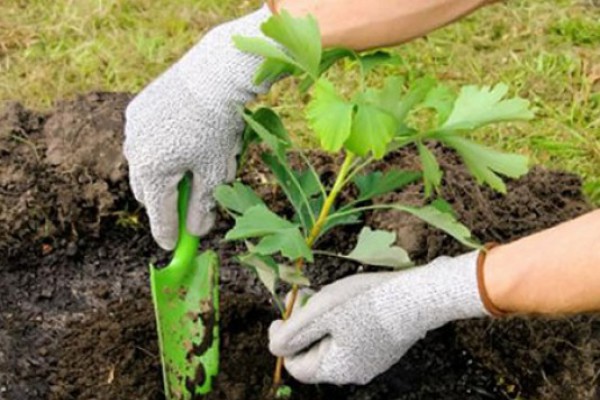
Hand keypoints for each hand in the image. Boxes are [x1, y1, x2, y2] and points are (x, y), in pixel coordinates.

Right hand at [124, 6, 271, 249]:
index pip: (159, 215)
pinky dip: (160, 148)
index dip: (168, 234)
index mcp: (152, 172)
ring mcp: (132, 129)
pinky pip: (145, 139)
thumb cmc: (218, 127)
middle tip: (186, 205)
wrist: (213, 74)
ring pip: (145, 165)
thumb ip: (203, 205)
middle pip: (147, 192)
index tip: (173, 247)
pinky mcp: (136, 109)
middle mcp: (134, 152)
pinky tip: (182, 137)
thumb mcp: (215, 171)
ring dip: (162, 173)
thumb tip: (196, 232)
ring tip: (189, 165)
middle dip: (166, 202)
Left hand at [269, 251, 489, 384]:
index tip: (282, 315)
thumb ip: (291, 333)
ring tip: (325, 296)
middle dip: (305, 326)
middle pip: (315, 353)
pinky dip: (343, 321)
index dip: (283, 340)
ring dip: (323, 320)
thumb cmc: (365, 303)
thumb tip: (274, 346)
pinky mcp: (384, 346)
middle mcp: (355, 372)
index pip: (296, 365)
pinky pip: (353, 337)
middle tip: (305, 298)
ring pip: (334, 343)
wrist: (418, 296)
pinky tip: (348, 299)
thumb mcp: (319, 313)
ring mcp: (372, 361)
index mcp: (337, 370)